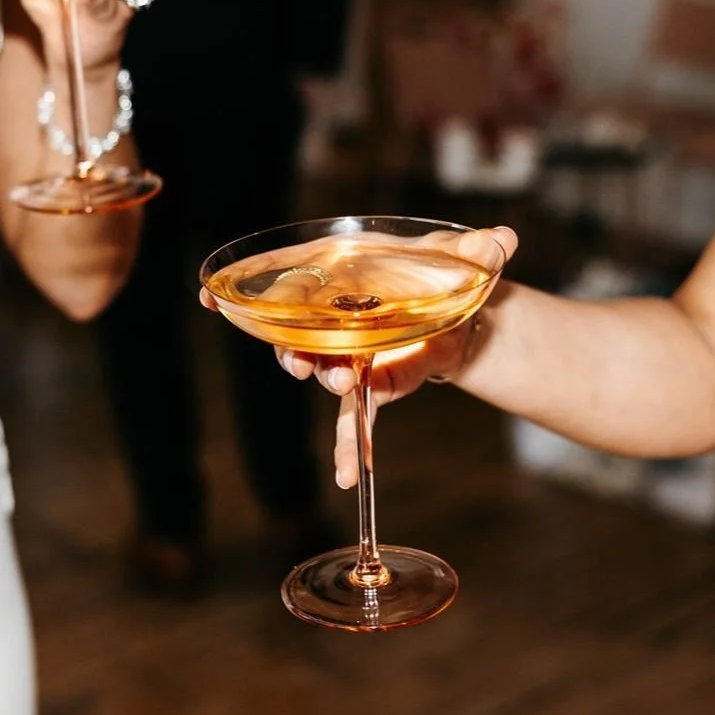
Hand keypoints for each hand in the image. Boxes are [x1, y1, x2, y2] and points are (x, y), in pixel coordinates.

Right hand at [200, 226, 517, 488]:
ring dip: (321, 378)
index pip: (287, 281)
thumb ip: (478, 251)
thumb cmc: (448, 274)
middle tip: (303, 361)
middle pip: (299, 332)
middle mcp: (337, 315)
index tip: (210, 298)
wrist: (472, 311)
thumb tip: (503, 239)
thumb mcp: (463, 259)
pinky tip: (345, 475)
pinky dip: (350, 446)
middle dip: (293, 347)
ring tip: (337, 382)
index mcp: (346, 276)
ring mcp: (353, 351)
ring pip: (321, 369)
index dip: (249, 291)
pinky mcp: (375, 382)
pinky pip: (356, 416)